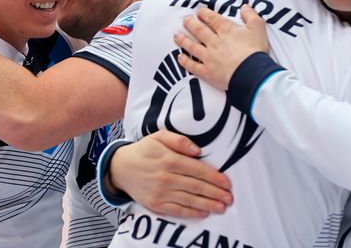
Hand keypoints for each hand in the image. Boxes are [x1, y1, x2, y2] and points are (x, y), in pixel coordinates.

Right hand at [109, 130, 232, 218]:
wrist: (120, 168)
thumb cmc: (144, 150)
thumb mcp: (159, 136)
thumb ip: (179, 140)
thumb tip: (198, 151)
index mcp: (170, 159)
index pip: (199, 170)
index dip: (215, 177)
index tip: (227, 183)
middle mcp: (167, 177)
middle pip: (197, 187)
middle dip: (216, 193)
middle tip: (230, 198)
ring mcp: (161, 193)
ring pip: (190, 200)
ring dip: (209, 205)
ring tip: (222, 207)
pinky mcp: (156, 204)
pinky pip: (177, 211)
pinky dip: (192, 213)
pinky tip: (204, 213)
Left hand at [174, 5, 268, 89]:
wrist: (251, 73)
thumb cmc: (255, 50)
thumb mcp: (258, 28)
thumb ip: (251, 15)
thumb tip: (244, 7)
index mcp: (226, 30)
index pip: (212, 19)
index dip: (204, 14)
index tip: (199, 12)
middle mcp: (214, 42)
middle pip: (199, 31)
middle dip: (190, 24)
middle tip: (185, 20)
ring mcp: (209, 57)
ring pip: (192, 46)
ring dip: (183, 40)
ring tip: (176, 35)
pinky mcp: (208, 72)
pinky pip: (193, 66)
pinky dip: (185, 62)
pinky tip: (180, 58)